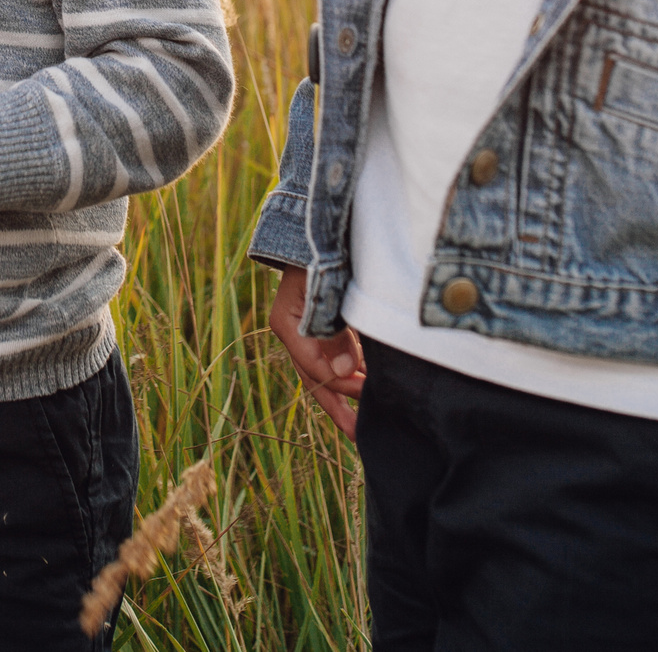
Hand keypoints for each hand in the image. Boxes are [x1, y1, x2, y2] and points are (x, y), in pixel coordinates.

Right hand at [267, 267, 365, 439]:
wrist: (315, 224)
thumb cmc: (320, 252)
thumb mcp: (325, 287)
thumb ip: (334, 331)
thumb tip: (346, 372)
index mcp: (288, 325)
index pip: (314, 368)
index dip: (340, 383)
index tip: (366, 391)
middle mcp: (293, 331)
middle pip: (314, 378)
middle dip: (337, 406)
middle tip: (358, 434)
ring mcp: (305, 328)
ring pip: (325, 369)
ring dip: (347, 388)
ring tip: (369, 411)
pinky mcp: (320, 322)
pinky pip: (333, 354)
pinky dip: (351, 369)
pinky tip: (369, 378)